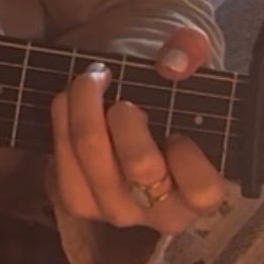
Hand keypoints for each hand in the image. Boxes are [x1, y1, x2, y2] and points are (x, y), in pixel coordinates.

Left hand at [49, 25, 228, 233]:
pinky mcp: (76, 201)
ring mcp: (116, 211)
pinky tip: (71, 99)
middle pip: (140, 165)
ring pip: (91, 155)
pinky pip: (61, 157)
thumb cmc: (167, 92)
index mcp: (200, 193)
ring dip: (84, 104)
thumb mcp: (187, 63)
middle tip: (125, 97)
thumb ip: (191, 50)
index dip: (187, 154)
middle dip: (125, 114)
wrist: (127, 103)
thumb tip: (173, 63)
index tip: (176, 130)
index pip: (202, 189)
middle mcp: (160, 213)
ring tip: (94, 80)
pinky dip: (62, 117)